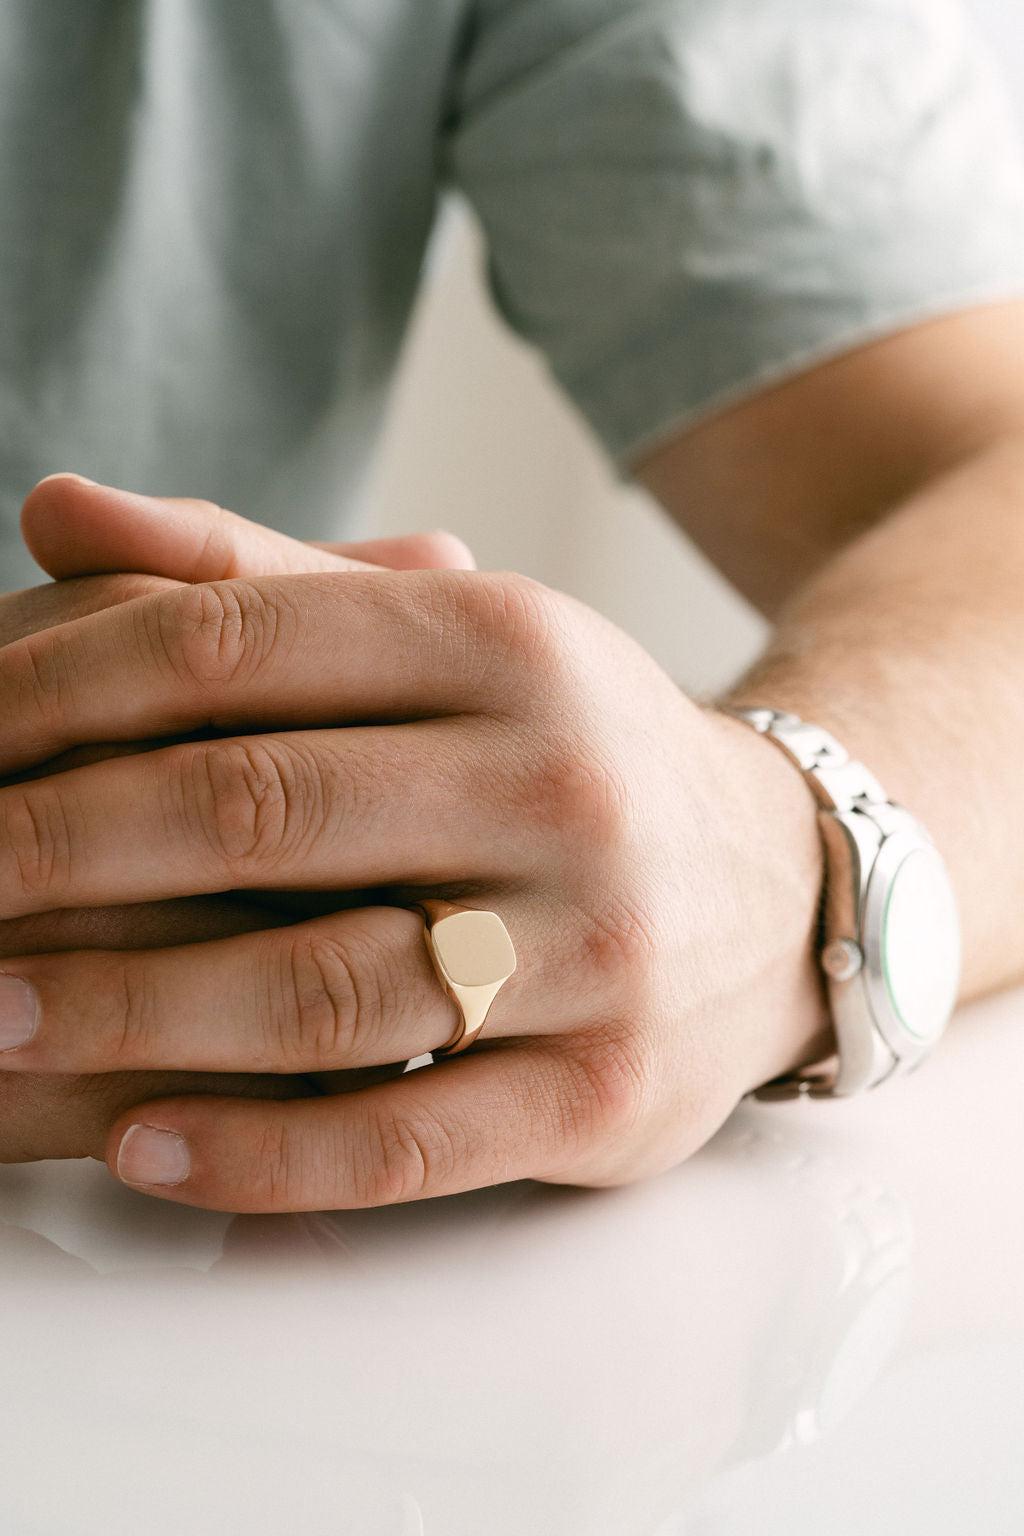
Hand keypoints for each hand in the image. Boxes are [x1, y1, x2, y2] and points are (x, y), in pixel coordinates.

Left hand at [0, 512, 830, 1208]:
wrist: (784, 887)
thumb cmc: (570, 751)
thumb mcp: (449, 636)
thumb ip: (255, 579)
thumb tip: (54, 511)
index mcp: (506, 640)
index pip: (234, 643)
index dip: (54, 689)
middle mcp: (559, 781)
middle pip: (256, 809)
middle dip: (52, 849)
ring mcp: (592, 948)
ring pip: (321, 990)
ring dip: (125, 1015)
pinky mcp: (603, 1095)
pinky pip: (405, 1143)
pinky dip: (259, 1156)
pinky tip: (140, 1148)